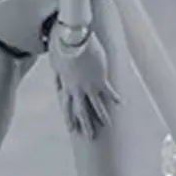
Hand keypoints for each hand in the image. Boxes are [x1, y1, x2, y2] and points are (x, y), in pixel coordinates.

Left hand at [47, 22, 121, 137]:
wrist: (73, 39)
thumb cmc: (62, 47)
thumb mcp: (54, 63)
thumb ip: (57, 76)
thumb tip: (58, 84)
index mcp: (65, 86)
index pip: (67, 106)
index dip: (70, 118)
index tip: (72, 129)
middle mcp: (76, 90)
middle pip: (81, 111)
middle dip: (85, 125)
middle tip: (90, 136)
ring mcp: (88, 86)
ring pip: (96, 106)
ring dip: (101, 117)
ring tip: (107, 125)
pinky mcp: (100, 79)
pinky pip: (108, 92)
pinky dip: (115, 98)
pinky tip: (121, 104)